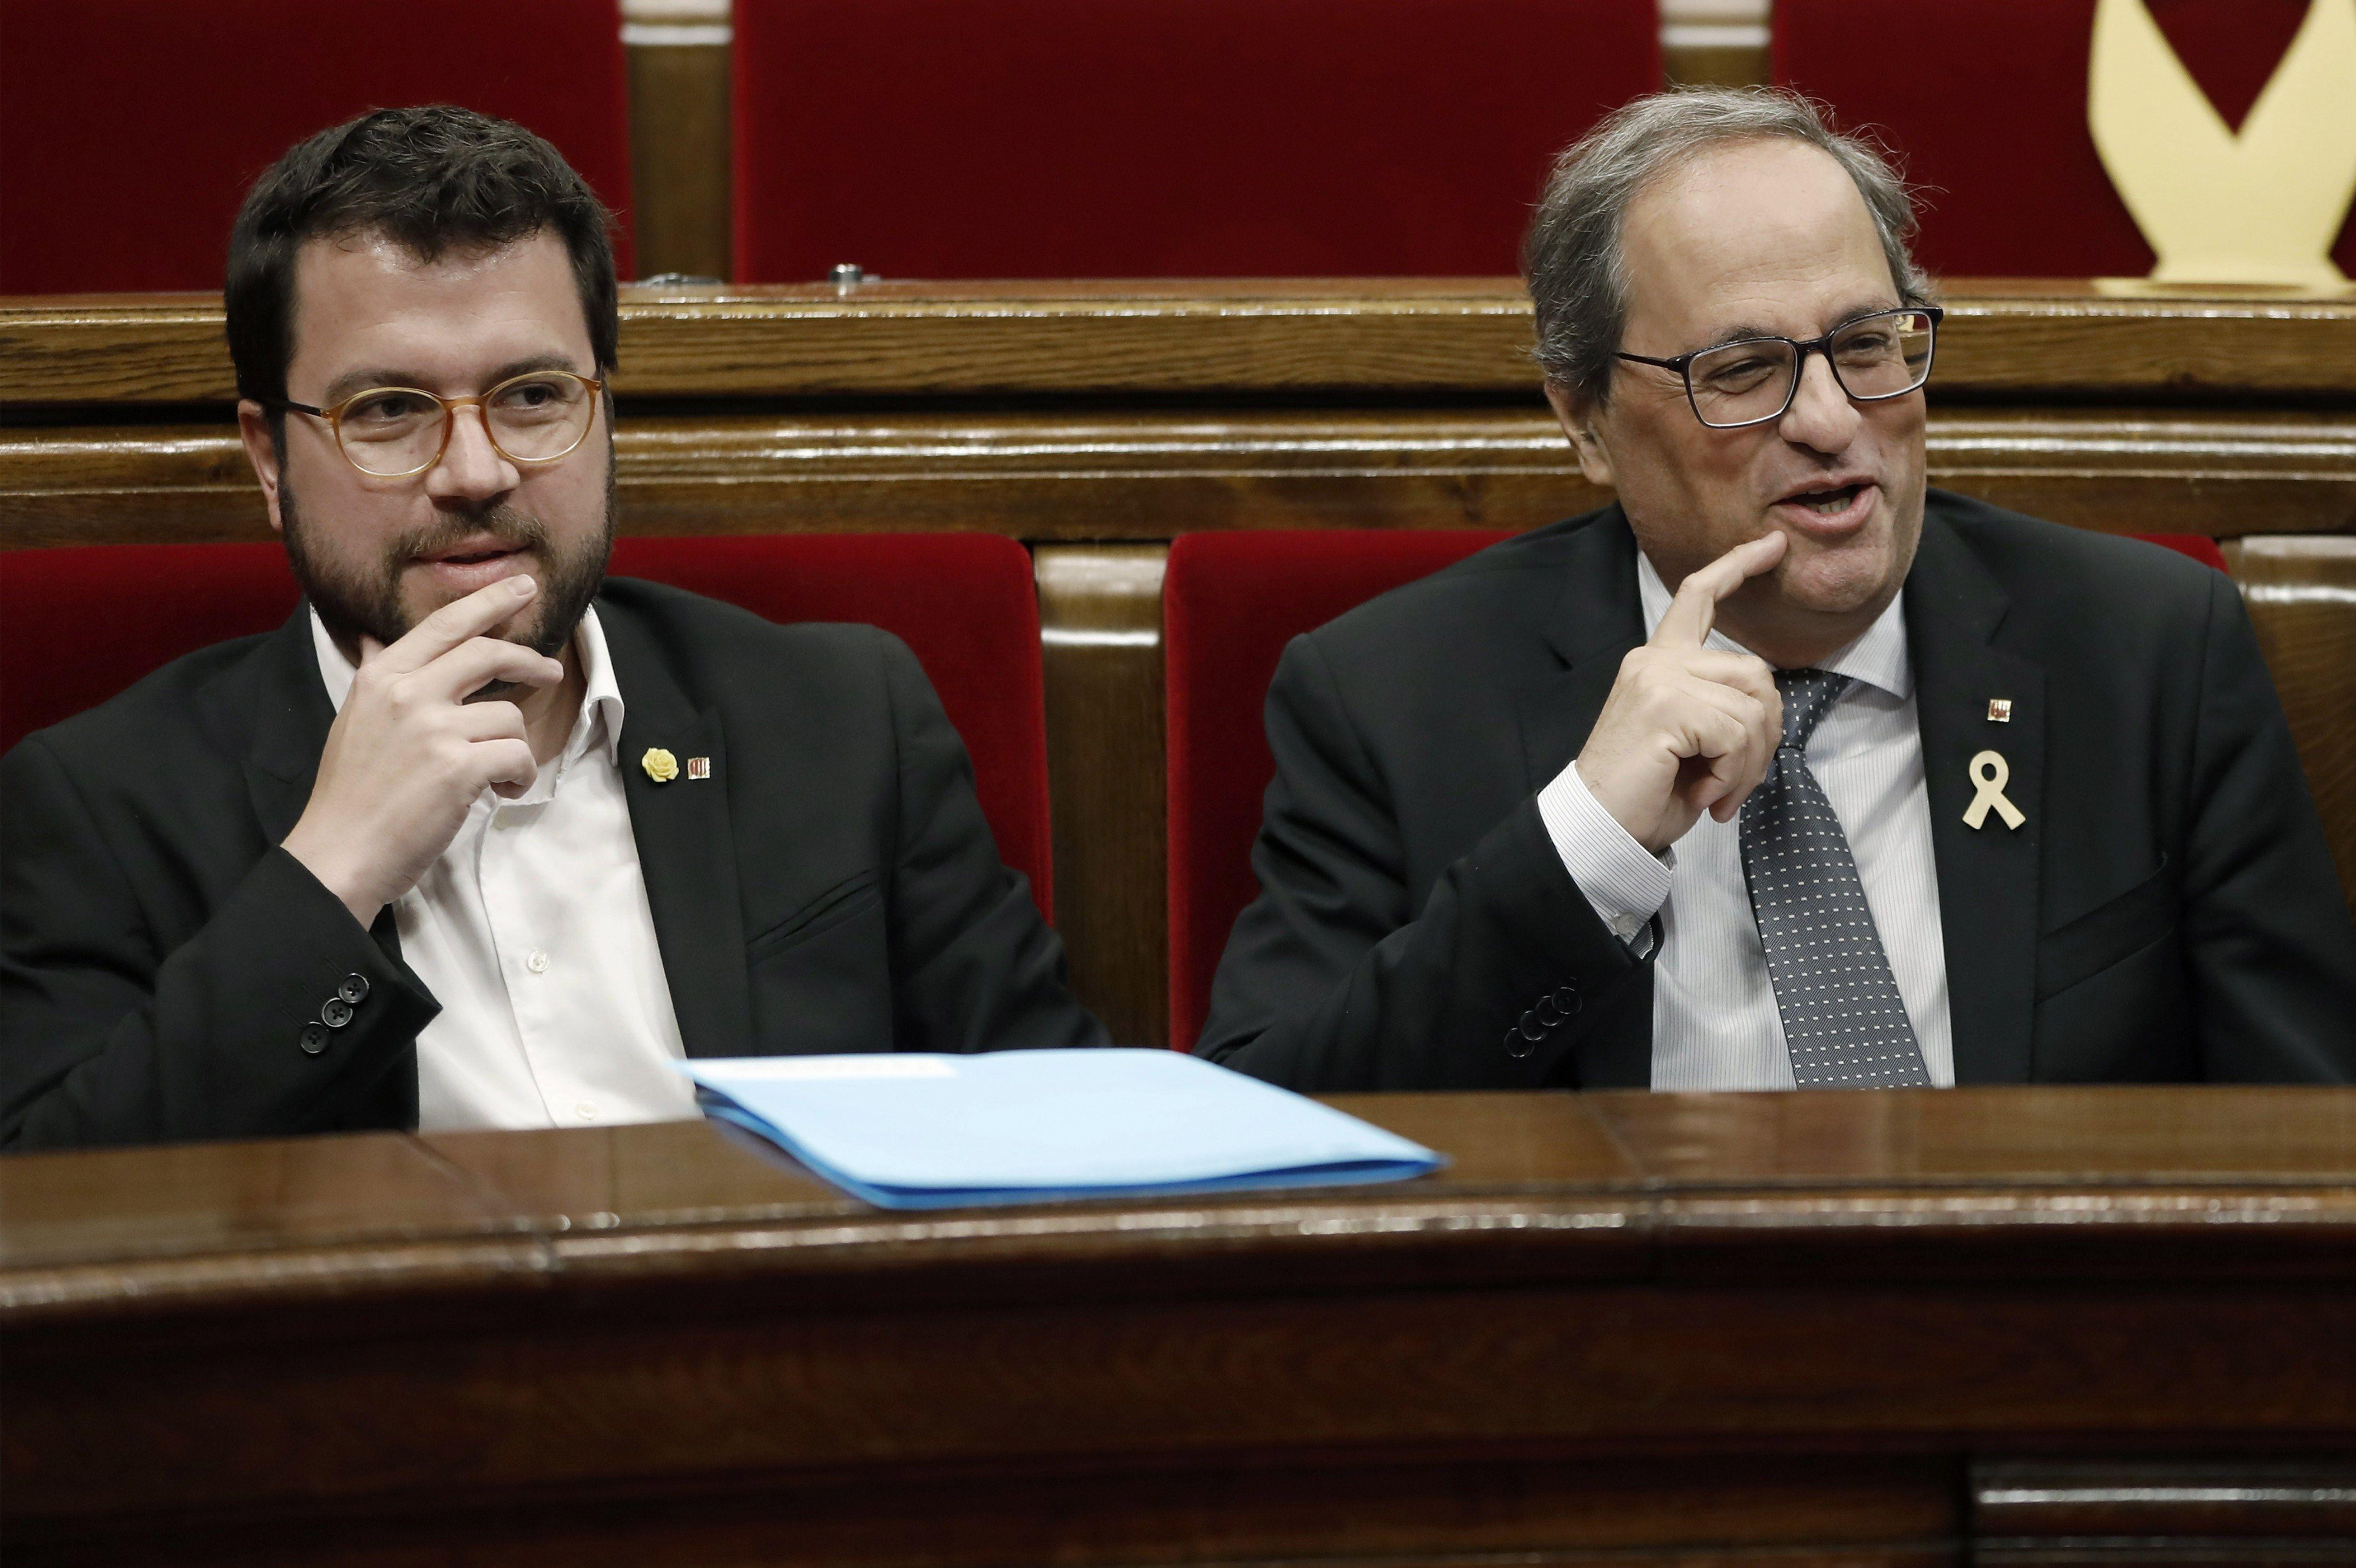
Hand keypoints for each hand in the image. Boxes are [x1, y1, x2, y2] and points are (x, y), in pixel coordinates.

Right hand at [282, 576, 565, 924]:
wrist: (339, 853)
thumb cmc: (351, 795)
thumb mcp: (355, 720)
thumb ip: (377, 678)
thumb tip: (377, 639)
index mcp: (381, 678)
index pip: (444, 624)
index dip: (489, 601)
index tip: (523, 587)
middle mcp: (407, 693)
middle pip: (488, 652)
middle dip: (529, 659)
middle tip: (550, 673)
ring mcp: (434, 728)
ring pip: (508, 717)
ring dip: (514, 749)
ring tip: (496, 777)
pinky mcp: (459, 767)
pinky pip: (518, 756)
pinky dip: (520, 777)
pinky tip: (500, 792)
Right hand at [1573, 533, 1787, 855]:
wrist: (1598, 829)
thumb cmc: (1645, 793)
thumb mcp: (1692, 741)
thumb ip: (1721, 706)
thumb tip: (1765, 707)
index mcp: (1657, 661)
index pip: (1697, 596)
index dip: (1738, 566)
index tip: (1773, 545)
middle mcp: (1654, 659)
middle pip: (1754, 672)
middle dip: (1766, 733)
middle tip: (1738, 781)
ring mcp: (1658, 679)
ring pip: (1753, 707)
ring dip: (1750, 762)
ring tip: (1720, 793)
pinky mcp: (1666, 706)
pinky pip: (1736, 734)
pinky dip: (1733, 774)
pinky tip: (1706, 795)